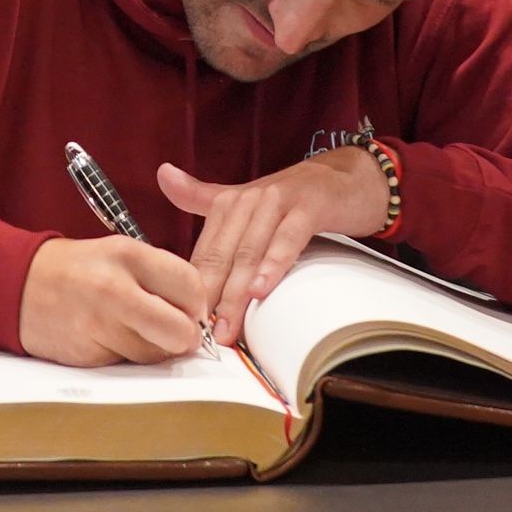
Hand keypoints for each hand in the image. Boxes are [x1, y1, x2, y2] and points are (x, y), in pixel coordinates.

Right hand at [16, 235, 211, 365]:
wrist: (17, 285)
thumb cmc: (79, 270)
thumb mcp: (121, 253)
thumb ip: (162, 277)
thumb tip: (200, 316)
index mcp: (128, 255)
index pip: (191, 286)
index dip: (198, 304)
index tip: (190, 308)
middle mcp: (114, 290)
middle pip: (180, 331)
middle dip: (185, 337)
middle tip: (175, 331)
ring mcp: (99, 326)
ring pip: (155, 355)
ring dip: (154, 349)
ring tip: (133, 329)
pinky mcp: (87, 355)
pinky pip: (128, 365)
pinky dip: (127, 357)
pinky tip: (109, 338)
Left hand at [160, 151, 392, 350]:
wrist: (349, 177)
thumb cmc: (296, 199)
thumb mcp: (248, 200)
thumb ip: (202, 196)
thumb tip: (162, 175)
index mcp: (229, 203)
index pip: (204, 253)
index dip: (193, 290)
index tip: (185, 324)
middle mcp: (248, 199)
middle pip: (222, 255)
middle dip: (211, 298)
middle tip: (205, 336)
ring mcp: (278, 201)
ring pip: (249, 251)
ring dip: (237, 291)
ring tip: (228, 326)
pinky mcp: (309, 206)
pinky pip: (287, 239)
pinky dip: (273, 264)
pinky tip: (261, 289)